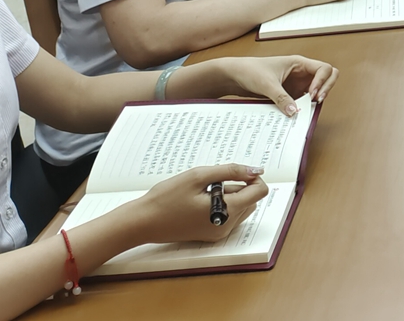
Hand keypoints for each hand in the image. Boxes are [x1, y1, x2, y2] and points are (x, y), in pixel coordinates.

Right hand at [128, 164, 268, 244]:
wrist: (143, 222)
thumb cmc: (167, 198)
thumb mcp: (199, 176)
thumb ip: (231, 171)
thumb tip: (255, 170)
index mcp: (228, 211)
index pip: (260, 192)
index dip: (251, 177)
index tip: (232, 171)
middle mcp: (227, 226)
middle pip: (251, 200)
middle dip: (238, 186)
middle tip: (211, 183)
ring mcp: (219, 232)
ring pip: (241, 207)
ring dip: (230, 195)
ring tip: (203, 192)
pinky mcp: (211, 234)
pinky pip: (228, 216)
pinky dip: (221, 204)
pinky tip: (199, 201)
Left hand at [200, 54, 339, 111]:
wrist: (234, 76)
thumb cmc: (250, 71)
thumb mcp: (267, 84)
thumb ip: (282, 98)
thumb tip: (294, 113)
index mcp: (299, 63)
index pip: (324, 69)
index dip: (323, 82)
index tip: (311, 94)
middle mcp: (301, 72)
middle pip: (327, 77)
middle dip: (326, 88)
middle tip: (316, 101)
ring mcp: (297, 83)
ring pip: (317, 90)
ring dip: (315, 99)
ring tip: (306, 109)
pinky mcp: (290, 93)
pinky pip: (303, 100)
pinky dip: (304, 107)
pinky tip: (297, 114)